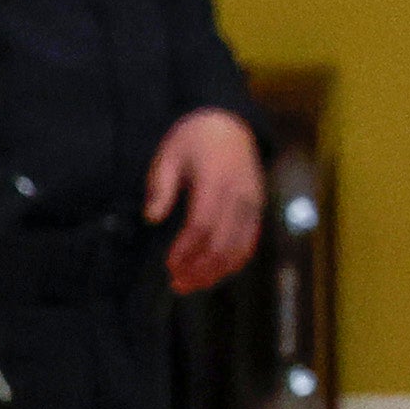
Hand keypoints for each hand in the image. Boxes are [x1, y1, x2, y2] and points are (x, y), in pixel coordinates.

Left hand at [151, 109, 268, 293]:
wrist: (229, 124)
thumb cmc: (193, 139)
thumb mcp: (169, 155)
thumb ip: (161, 187)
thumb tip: (152, 218)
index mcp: (216, 180)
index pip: (203, 225)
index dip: (186, 249)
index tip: (169, 264)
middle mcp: (239, 195)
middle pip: (223, 243)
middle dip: (199, 268)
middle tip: (176, 283)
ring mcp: (252, 203)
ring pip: (239, 248)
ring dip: (216, 271)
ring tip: (192, 284)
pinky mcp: (257, 209)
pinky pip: (249, 243)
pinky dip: (233, 262)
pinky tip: (214, 273)